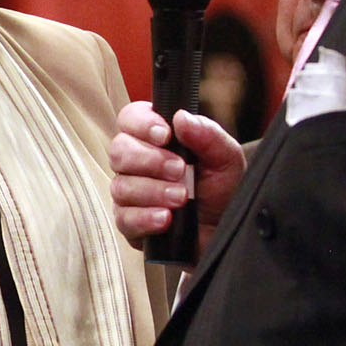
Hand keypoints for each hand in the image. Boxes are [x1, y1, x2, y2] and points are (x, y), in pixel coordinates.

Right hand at [110, 104, 244, 257]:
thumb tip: (181, 117)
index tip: (166, 135)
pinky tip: (166, 218)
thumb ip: (208, 135)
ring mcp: (129, 194)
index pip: (130, 118)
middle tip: (179, 170)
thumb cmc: (222, 190)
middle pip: (118, 150)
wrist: (225, 228)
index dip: (142, 124)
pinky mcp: (129, 223)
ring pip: (122, 185)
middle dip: (150, 160)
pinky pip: (124, 218)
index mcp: (155, 138)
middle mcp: (136, 163)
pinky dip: (146, 217)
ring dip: (153, 191)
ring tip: (181, 198)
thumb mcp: (226, 158)